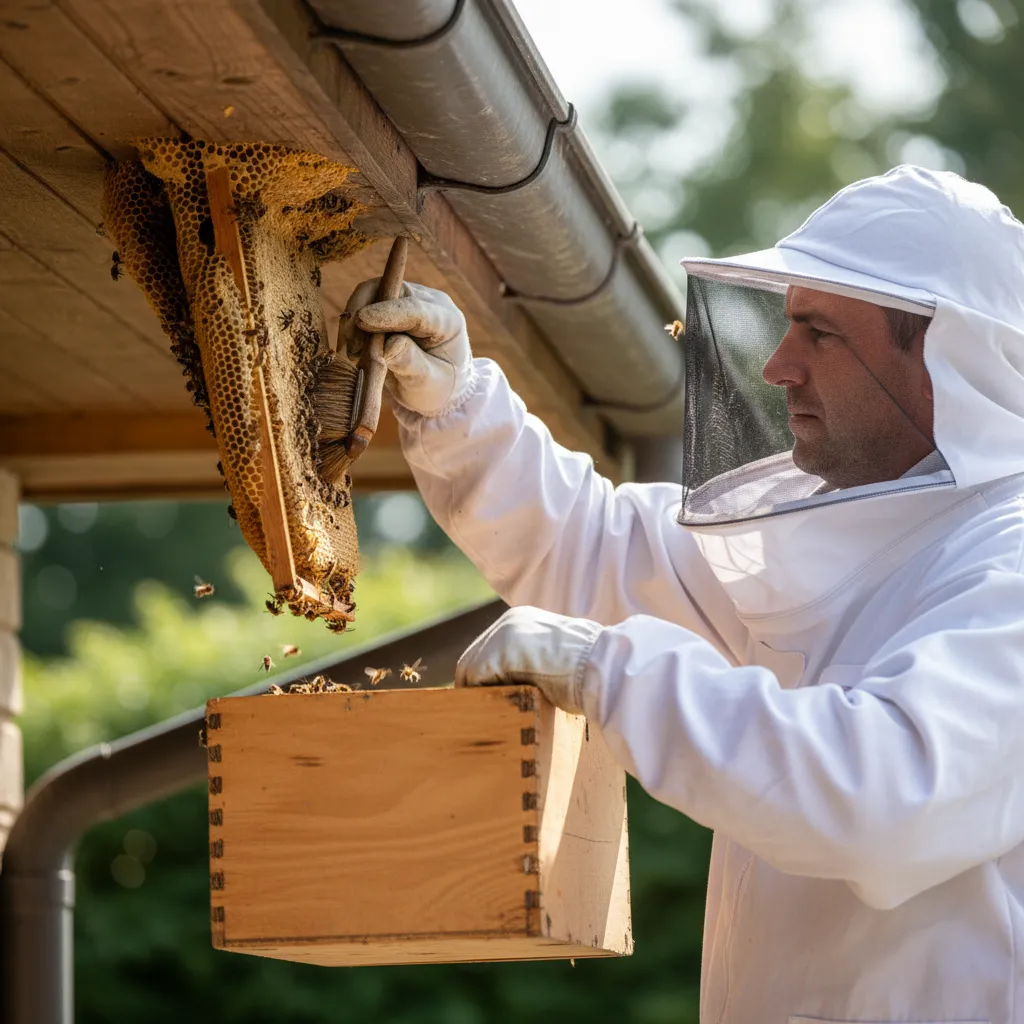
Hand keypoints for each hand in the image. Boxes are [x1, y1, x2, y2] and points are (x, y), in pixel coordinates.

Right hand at [340, 279, 473, 416]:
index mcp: (447, 321)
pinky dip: (353, 326)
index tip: (361, 321)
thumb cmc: (437, 386)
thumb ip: (411, 364)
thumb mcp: (429, 384)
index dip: (387, 313)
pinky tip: (353, 350)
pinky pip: (363, 304)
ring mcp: (407, 299)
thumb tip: (388, 346)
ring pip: (370, 293)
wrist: (435, 387)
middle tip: (352, 350)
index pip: (416, 308)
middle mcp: (428, 302)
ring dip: (355, 321)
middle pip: (389, 290)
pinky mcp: (389, 304)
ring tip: (353, 354)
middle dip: (363, 314)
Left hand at [454, 606, 602, 715]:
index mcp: (523, 620)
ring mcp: (502, 634)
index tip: (485, 699)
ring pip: (470, 667)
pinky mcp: (500, 652)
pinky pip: (475, 677)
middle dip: (474, 685)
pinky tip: (485, 712)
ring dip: (474, 693)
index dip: (485, 677)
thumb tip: (522, 686)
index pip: (488, 649)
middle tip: (474, 712)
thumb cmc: (591, 669)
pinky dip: (476, 696)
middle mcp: (509, 622)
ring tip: (480, 716)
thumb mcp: (558, 659)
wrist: (603, 665)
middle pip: (474, 657)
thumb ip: (536, 664)